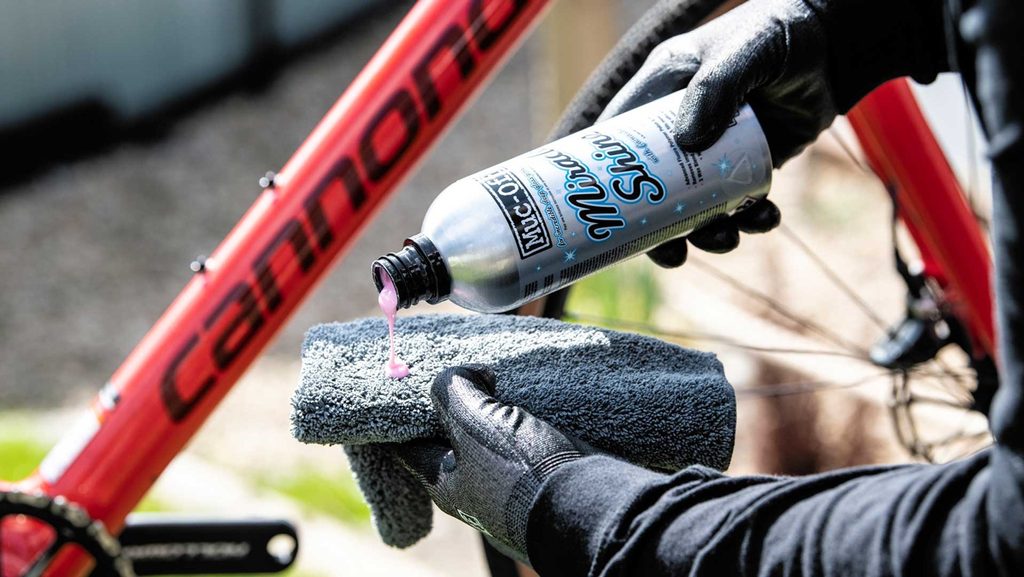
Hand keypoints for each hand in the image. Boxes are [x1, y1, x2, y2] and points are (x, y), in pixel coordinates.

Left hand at [393, 365, 592, 562]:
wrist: (593, 507)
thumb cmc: (523, 472)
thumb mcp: (475, 421)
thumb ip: (453, 389)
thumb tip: (463, 374)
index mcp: (446, 484)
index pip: (408, 446)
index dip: (405, 415)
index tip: (409, 384)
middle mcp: (474, 490)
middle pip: (453, 440)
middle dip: (458, 406)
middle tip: (467, 371)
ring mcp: (511, 488)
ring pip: (492, 440)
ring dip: (496, 411)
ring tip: (500, 378)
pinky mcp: (544, 480)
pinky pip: (525, 444)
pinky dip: (524, 421)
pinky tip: (532, 399)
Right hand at [601, 0, 947, 267]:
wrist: (833, 46)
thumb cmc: (774, 35)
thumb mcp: (741, 53)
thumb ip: (715, 87)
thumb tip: (687, 142)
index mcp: (659, 94)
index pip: (616, 142)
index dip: (605, 182)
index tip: (608, 218)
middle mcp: (678, 128)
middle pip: (650, 188)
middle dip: (659, 228)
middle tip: (674, 254)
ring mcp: (710, 151)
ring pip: (693, 206)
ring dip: (707, 231)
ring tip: (728, 237)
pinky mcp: (744, 166)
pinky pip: (735, 203)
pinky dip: (747, 219)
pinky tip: (765, 217)